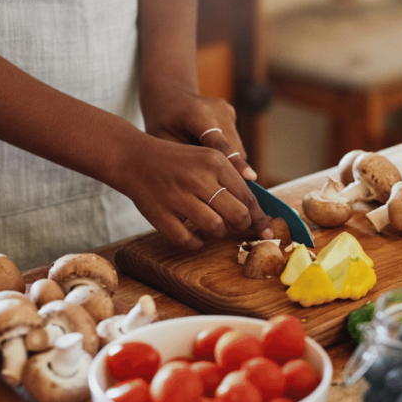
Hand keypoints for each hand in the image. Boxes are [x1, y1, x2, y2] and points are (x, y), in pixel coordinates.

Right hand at [120, 132, 272, 249]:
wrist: (134, 158)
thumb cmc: (177, 162)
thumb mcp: (206, 159)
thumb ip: (231, 179)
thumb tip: (256, 210)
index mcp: (214, 162)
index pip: (248, 196)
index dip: (260, 218)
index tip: (267, 230)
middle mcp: (198, 178)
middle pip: (237, 215)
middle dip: (241, 226)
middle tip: (236, 226)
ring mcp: (178, 196)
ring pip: (215, 228)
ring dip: (218, 233)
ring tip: (212, 226)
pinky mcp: (160, 214)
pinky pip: (188, 240)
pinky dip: (196, 244)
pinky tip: (195, 237)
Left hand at [144, 88, 258, 181]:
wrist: (168, 95)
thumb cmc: (162, 123)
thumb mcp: (165, 143)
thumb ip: (186, 162)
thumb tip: (209, 188)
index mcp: (197, 114)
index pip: (220, 143)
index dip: (234, 163)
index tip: (250, 178)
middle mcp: (217, 109)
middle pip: (234, 148)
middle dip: (235, 172)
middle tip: (234, 197)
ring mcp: (227, 109)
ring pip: (238, 147)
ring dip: (232, 165)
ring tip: (219, 181)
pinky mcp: (232, 113)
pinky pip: (235, 142)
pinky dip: (229, 155)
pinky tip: (215, 162)